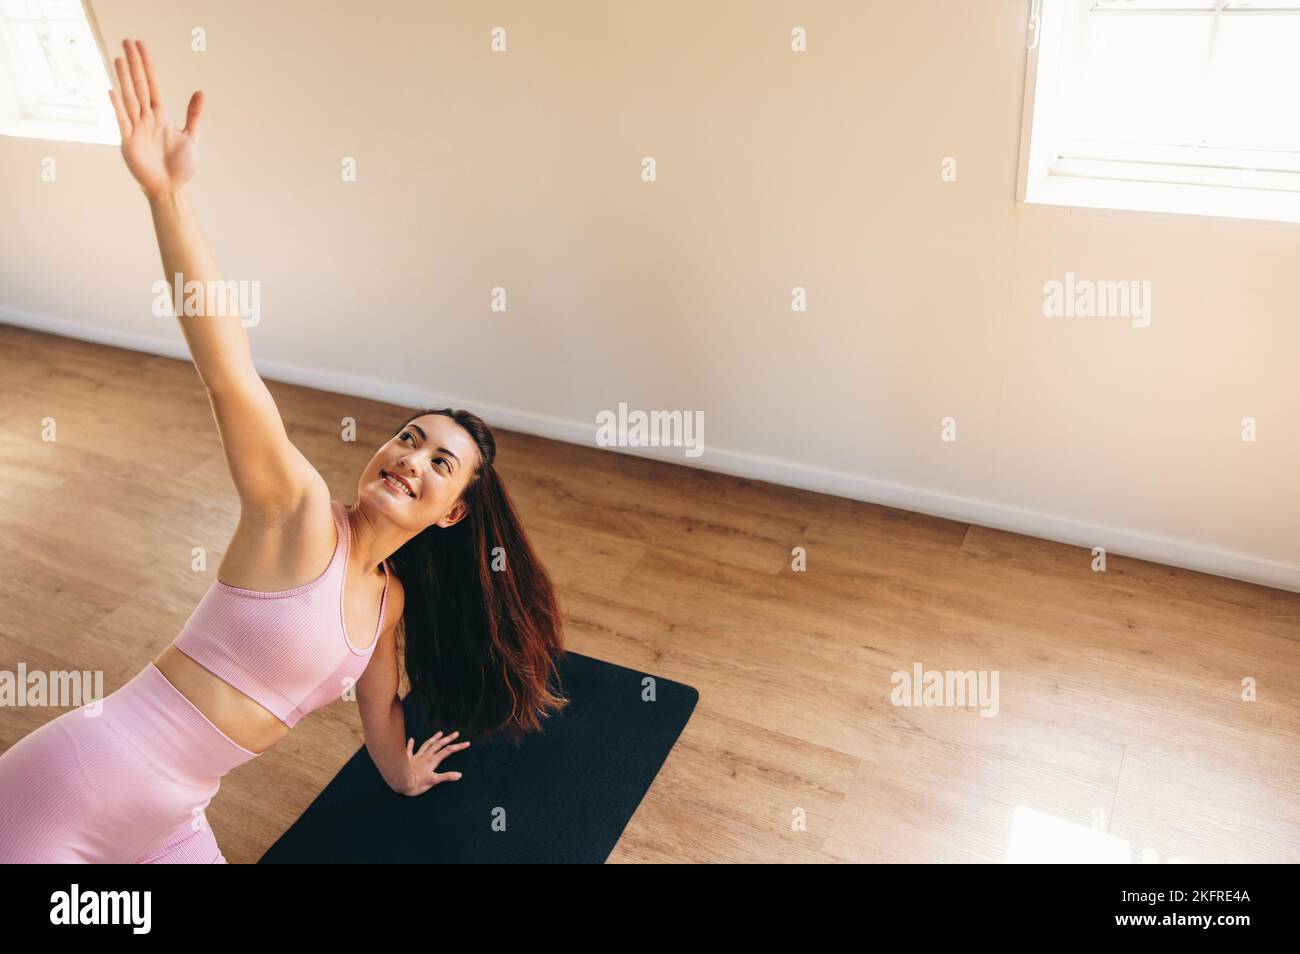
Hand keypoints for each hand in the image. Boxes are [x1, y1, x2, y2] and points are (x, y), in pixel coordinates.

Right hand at [108, 39, 203, 200]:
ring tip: (120, 58)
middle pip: (138, 86)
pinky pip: (122, 121)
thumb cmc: (180, 166)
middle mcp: (146, 118)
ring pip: (130, 98)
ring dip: (124, 79)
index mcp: (160, 116)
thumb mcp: (191, 136)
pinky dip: (118, 106)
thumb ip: (193, 115)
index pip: (152, 85)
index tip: (141, 46)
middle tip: (126, 41)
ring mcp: (136, 128)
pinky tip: (113, 90)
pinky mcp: (129, 142)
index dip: (147, 66)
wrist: (171, 188)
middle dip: (134, 64)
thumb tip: (200, 92)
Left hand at [401, 730, 469, 795]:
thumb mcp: (433, 781)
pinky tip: (412, 739)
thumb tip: (459, 775)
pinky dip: (411, 744)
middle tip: (456, 733)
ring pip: (427, 745)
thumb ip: (446, 777)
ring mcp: (417, 757)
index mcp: (433, 761)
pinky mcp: (408, 759)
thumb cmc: (417, 783)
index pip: (448, 751)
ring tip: (440, 733)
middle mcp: (426, 756)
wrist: (401, 782)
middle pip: (439, 745)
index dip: (458, 747)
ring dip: (434, 738)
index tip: (467, 743)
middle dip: (448, 739)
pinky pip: (409, 750)